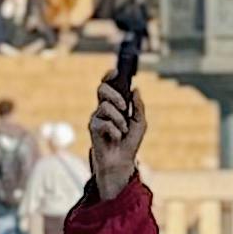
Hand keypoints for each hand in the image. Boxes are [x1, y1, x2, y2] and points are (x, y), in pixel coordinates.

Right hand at [86, 79, 146, 196]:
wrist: (122, 161)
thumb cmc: (130, 142)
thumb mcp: (140, 122)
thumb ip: (137, 106)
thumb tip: (135, 89)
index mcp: (114, 104)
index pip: (108, 85)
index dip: (109, 76)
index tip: (115, 72)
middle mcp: (103, 108)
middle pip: (102, 89)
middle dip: (115, 95)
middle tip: (124, 107)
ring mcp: (96, 117)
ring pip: (105, 106)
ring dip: (119, 119)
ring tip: (123, 130)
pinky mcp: (92, 128)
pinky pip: (103, 122)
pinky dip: (114, 130)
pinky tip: (116, 137)